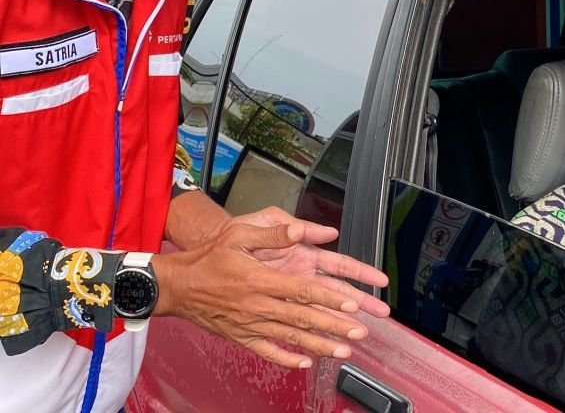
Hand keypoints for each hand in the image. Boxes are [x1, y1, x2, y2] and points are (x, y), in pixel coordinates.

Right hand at [153, 220, 388, 369]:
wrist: (177, 284)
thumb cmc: (209, 256)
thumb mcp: (240, 234)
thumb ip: (274, 233)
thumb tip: (302, 229)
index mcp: (262, 279)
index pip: (304, 291)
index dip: (330, 300)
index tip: (353, 306)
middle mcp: (258, 305)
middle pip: (304, 318)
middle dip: (335, 327)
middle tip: (359, 334)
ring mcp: (250, 323)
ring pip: (291, 338)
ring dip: (320, 346)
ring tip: (343, 352)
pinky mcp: (241, 335)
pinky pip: (267, 350)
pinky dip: (286, 358)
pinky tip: (304, 363)